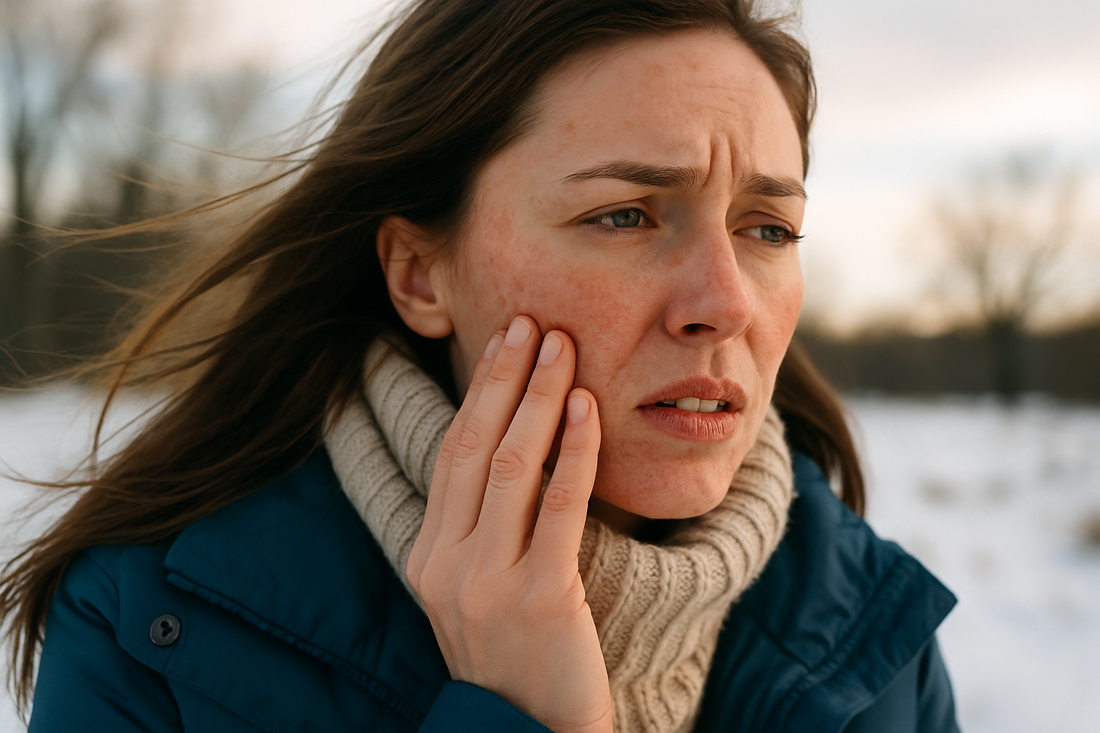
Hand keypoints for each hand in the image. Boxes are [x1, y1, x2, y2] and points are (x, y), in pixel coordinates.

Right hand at [406, 316, 611, 732]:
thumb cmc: (518, 660)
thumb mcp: (479, 592)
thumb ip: (482, 530)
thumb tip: (509, 450)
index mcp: (428, 557)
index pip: (449, 455)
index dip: (477, 394)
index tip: (502, 343)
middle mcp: (445, 565)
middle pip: (472, 446)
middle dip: (503, 379)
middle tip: (530, 322)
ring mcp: (486, 583)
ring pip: (509, 467)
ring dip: (538, 399)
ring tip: (561, 346)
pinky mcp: (539, 599)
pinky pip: (557, 507)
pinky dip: (572, 452)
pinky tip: (586, 409)